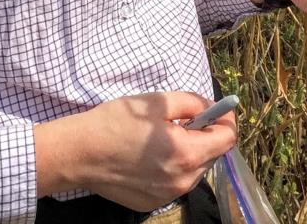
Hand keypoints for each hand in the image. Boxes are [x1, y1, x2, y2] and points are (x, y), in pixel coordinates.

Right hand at [34, 92, 235, 209]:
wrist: (79, 153)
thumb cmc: (116, 122)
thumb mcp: (156, 102)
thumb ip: (192, 103)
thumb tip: (211, 107)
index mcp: (186, 153)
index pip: (227, 138)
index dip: (225, 118)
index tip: (215, 108)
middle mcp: (183, 181)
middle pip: (212, 155)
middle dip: (205, 134)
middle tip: (181, 120)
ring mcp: (168, 196)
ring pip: (195, 170)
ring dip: (189, 152)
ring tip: (162, 138)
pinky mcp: (152, 204)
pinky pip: (175, 183)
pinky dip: (172, 168)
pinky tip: (149, 157)